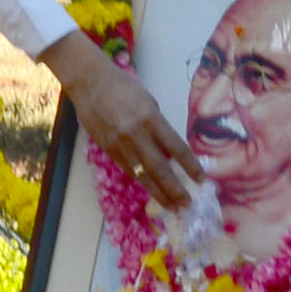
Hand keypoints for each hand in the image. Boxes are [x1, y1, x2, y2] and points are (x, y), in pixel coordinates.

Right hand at [45, 28, 196, 203]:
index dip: (190, 166)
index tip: (201, 179)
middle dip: (175, 189)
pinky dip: (142, 182)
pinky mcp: (109, 151)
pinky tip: (151, 191)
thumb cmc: (123, 87)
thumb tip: (169, 151)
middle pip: (160, 169)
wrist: (89, 83)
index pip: (176, 148)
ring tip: (172, 207)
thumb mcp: (148, 102)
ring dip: (159, 193)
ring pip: (143, 176)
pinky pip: (129, 170)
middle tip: (187, 204)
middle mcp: (136, 135)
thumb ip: (158, 126)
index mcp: (150, 119)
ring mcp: (120, 146)